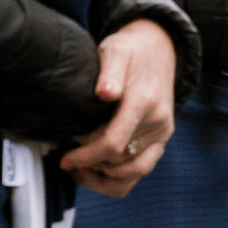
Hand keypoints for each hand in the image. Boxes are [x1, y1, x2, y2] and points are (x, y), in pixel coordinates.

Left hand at [59, 18, 176, 196]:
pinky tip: (98, 170)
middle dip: (90, 164)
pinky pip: (142, 169)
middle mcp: (157, 122)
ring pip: (134, 173)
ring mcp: (162, 133)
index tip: (65, 159)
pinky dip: (120, 178)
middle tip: (67, 157)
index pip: (113, 144)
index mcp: (144, 103)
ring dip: (105, 178)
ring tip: (82, 170)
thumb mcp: (116, 51)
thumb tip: (106, 93)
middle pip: (119, 161)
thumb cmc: (131, 50)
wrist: (160, 49)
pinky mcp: (161, 139)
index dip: (86, 156)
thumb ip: (110, 71)